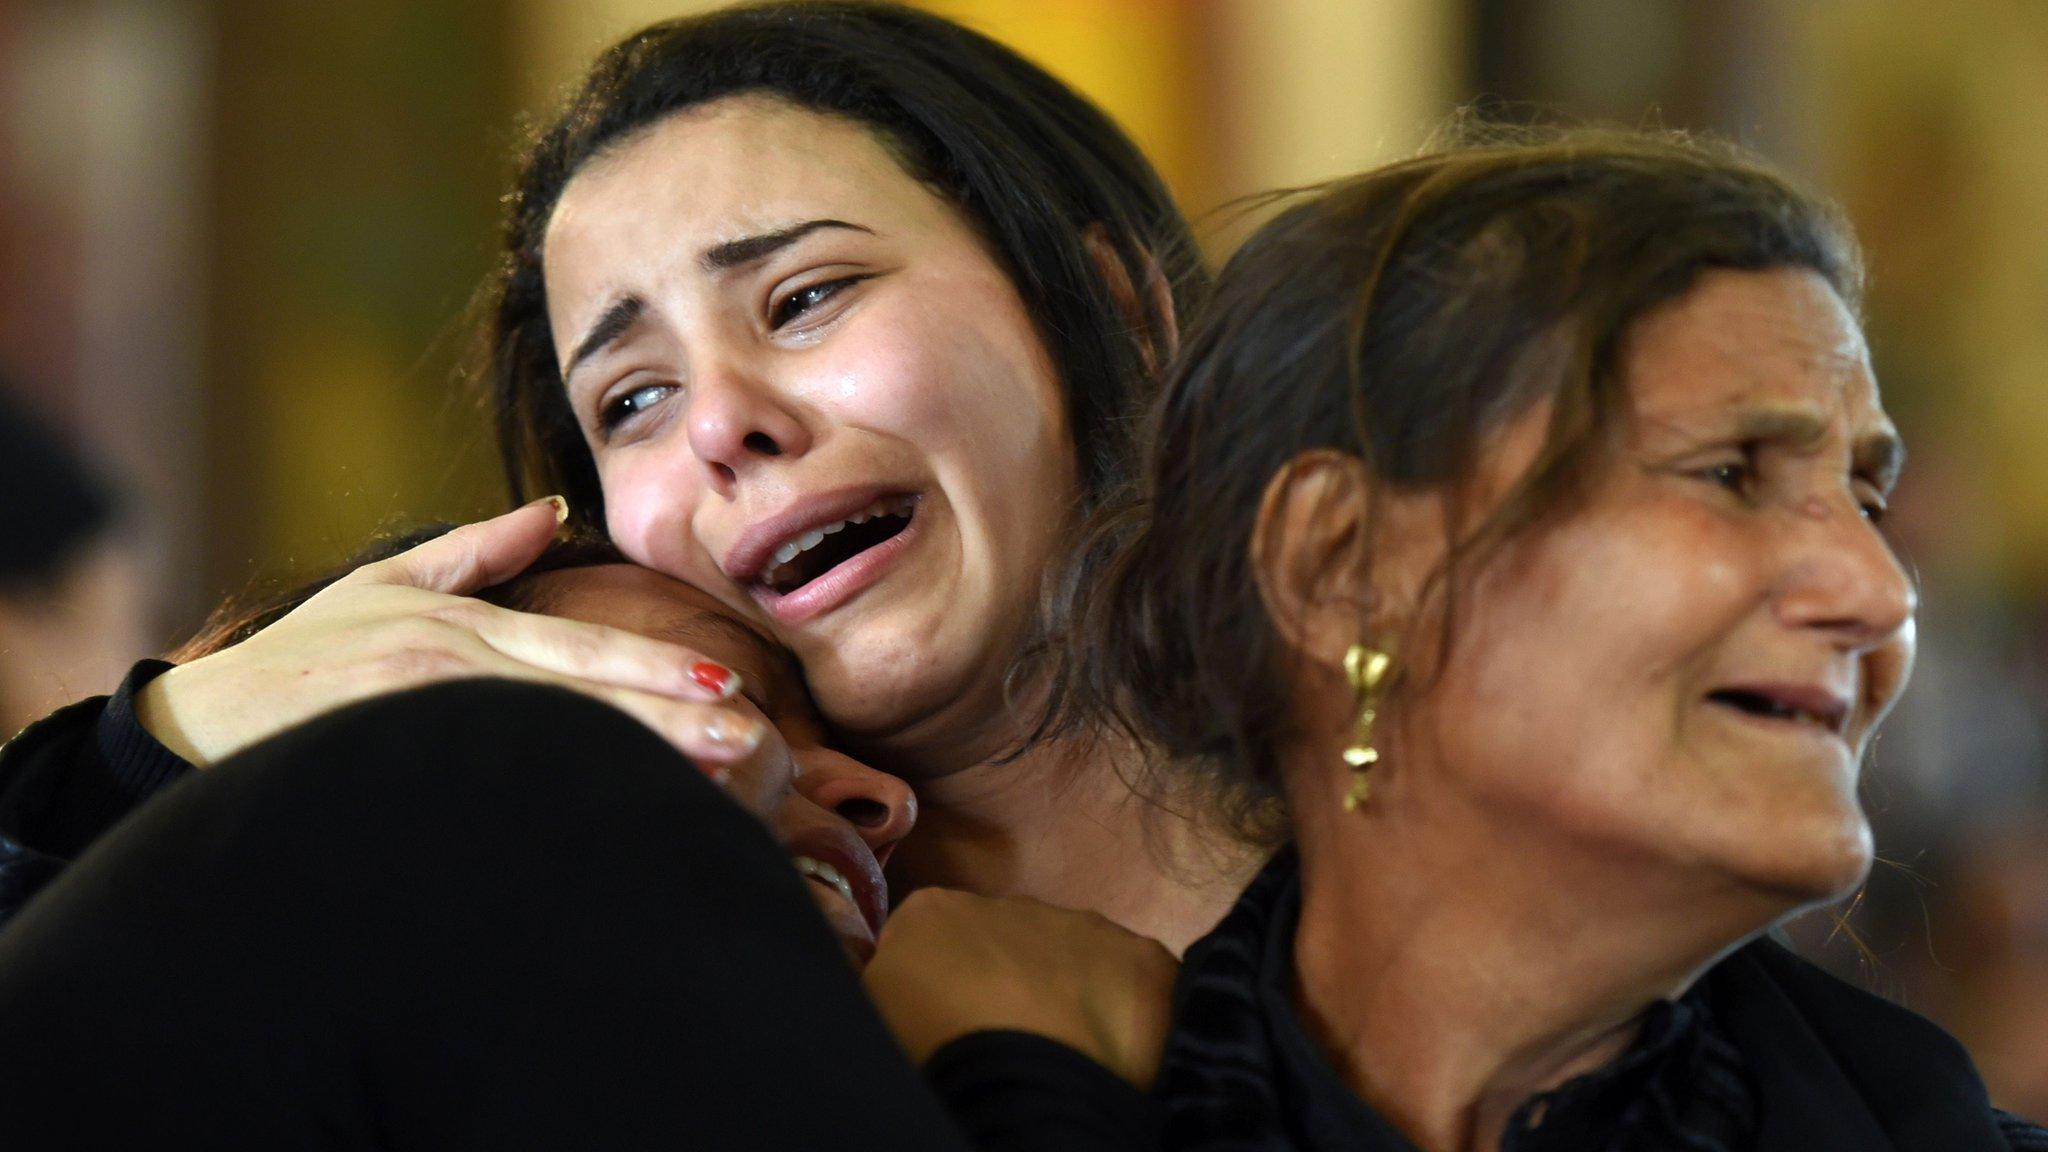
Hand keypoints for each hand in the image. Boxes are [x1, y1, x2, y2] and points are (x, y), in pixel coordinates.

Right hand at [136, 499, 766, 774]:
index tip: (728, 686)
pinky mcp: (399, 777)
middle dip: (670, 724)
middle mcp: (452, 676)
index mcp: (460, 631)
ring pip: (550, 750)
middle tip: (748, 743)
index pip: (581, 653)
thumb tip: (548, 510)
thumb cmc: (304, 658)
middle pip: (582, 704)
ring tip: (709, 787)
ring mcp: (427, 731)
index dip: (657, 671)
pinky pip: (493, 796)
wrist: (198, 731)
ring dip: (633, 769)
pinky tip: (614, 826)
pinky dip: (557, 810)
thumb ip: (475, 551)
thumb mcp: (386, 584)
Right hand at [860, 889, 1180, 1087]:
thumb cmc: (931, 1053)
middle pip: (1001, 945)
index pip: (926, 942)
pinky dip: (1128, 1015)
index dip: (934, 991)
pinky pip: (1136, 983)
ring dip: (1067, 995)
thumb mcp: (867, 1013)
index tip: (943, 1033)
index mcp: (931, 914)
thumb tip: (865, 964)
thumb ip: (864, 978)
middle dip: (1005, 984)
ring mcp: (1083, 925)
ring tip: (1061, 1058)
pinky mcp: (1146, 958)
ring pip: (1073, 958)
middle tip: (1004, 1047)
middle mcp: (1010, 902)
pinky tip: (1116, 1057)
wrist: (1030, 1079)